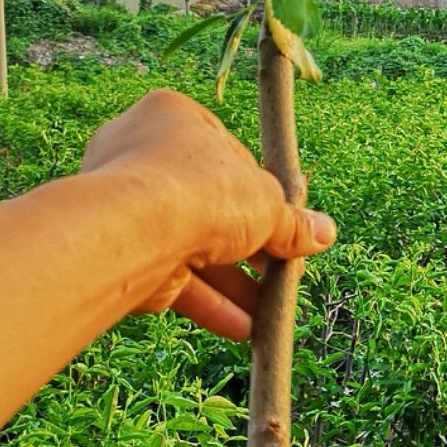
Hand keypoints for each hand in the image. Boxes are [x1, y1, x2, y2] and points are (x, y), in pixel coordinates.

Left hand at [79, 90, 334, 341]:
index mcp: (173, 118)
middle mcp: (142, 156)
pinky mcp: (122, 253)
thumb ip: (292, 223)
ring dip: (233, 285)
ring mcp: (128, 207)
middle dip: (250, 249)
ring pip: (192, 248)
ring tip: (268, 313)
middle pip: (211, 207)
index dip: (261, 194)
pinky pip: (173, 278)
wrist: (129, 231)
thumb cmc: (198, 190)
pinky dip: (207, 303)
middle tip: (280, 274)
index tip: (285, 224)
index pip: (228, 155)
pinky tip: (242, 328)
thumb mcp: (265, 203)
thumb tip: (324, 233)